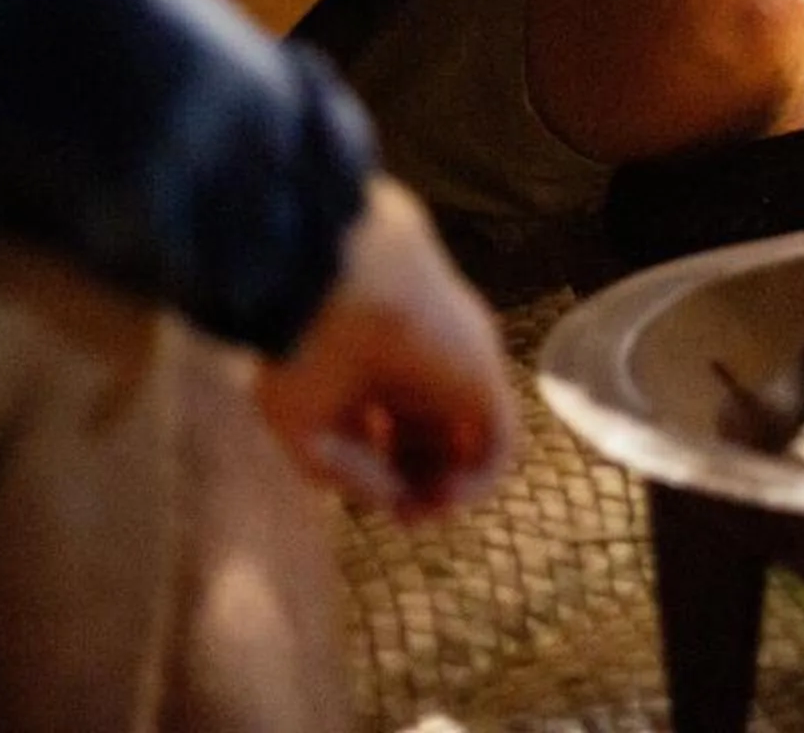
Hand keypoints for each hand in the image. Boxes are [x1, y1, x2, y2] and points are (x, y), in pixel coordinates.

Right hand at [255, 179, 517, 521]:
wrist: (332, 286)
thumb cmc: (303, 351)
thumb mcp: (311, 434)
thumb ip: (355, 477)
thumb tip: (400, 505)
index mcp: (373, 371)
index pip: (396, 433)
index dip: (387, 477)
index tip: (372, 503)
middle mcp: (421, 371)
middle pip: (436, 442)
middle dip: (421, 485)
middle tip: (406, 516)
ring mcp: (456, 374)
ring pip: (472, 443)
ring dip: (454, 489)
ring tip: (425, 510)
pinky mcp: (484, 377)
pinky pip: (501, 442)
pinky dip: (481, 482)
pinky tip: (444, 498)